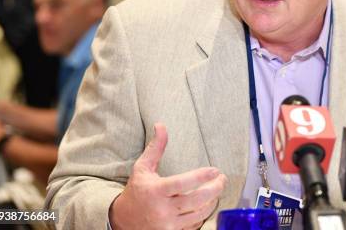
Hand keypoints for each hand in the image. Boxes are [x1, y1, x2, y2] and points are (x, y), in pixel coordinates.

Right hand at [109, 123, 227, 229]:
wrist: (123, 220)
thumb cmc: (136, 190)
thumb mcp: (142, 168)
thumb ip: (155, 148)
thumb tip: (161, 125)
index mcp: (156, 191)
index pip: (183, 183)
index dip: (202, 176)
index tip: (215, 170)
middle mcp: (162, 209)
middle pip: (197, 200)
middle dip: (215, 188)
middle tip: (222, 179)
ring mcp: (168, 224)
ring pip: (199, 214)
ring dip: (212, 201)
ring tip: (216, 190)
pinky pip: (194, 225)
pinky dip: (203, 214)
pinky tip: (206, 204)